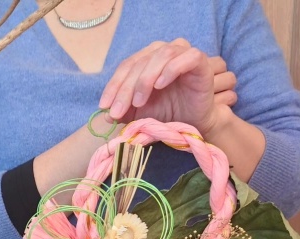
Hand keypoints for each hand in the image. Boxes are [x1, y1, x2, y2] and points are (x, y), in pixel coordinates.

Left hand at [99, 39, 234, 136]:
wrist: (193, 121)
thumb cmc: (167, 113)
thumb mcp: (139, 113)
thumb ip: (123, 110)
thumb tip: (105, 114)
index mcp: (147, 58)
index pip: (126, 67)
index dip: (113, 86)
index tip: (104, 106)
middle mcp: (163, 51)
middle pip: (140, 63)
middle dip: (125, 89)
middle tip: (117, 111)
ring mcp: (183, 53)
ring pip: (160, 56)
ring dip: (145, 80)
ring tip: (139, 102)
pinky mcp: (200, 61)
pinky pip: (186, 57)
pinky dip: (171, 69)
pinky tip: (160, 85)